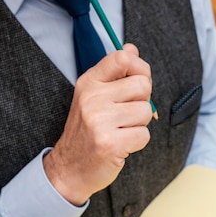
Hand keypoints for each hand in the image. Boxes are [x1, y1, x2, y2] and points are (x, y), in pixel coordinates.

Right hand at [43, 43, 151, 205]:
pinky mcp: (110, 143)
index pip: (122, 57)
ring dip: (140, 123)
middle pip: (142, 84)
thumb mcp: (93, 94)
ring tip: (121, 129)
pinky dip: (138, 141)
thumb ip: (114, 72)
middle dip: (143, 100)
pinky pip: (144, 135)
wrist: (69, 167)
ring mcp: (99, 120)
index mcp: (89, 81)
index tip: (138, 80)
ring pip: (146, 111)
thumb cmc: (87, 129)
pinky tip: (122, 143)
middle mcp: (92, 97)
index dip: (140, 67)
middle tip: (128, 112)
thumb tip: (132, 48)